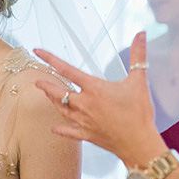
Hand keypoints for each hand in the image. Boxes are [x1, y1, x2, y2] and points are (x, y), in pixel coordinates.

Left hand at [33, 32, 164, 166]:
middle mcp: (84, 104)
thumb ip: (138, 56)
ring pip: (61, 109)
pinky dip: (60, 129)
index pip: (67, 69)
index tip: (37, 51)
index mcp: (94, 88)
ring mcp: (83, 120)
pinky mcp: (86, 134)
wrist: (138, 143)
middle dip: (47, 85)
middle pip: (58, 92)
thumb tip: (141, 35)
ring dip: (52, 101)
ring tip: (47, 95)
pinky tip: (53, 127)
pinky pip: (68, 131)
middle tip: (38, 81)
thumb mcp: (139, 81)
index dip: (50, 59)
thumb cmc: (139, 113)